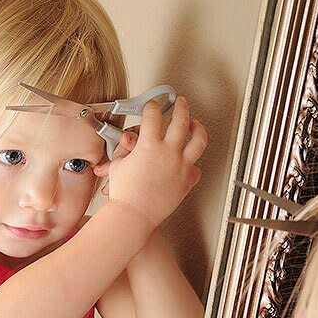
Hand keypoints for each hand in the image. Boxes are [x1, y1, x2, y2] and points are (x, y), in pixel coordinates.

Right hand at [95, 95, 207, 228]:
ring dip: (198, 128)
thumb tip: (129, 141)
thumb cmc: (124, 194)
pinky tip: (189, 161)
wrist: (134, 215)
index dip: (152, 107)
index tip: (152, 106)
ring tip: (195, 124)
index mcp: (149, 145)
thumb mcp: (119, 165)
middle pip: (181, 119)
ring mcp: (181, 166)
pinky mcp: (187, 181)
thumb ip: (126, 149)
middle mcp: (168, 152)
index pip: (153, 115)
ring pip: (199, 139)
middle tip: (181, 102)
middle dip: (181, 106)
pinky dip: (193, 163)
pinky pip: (196, 168)